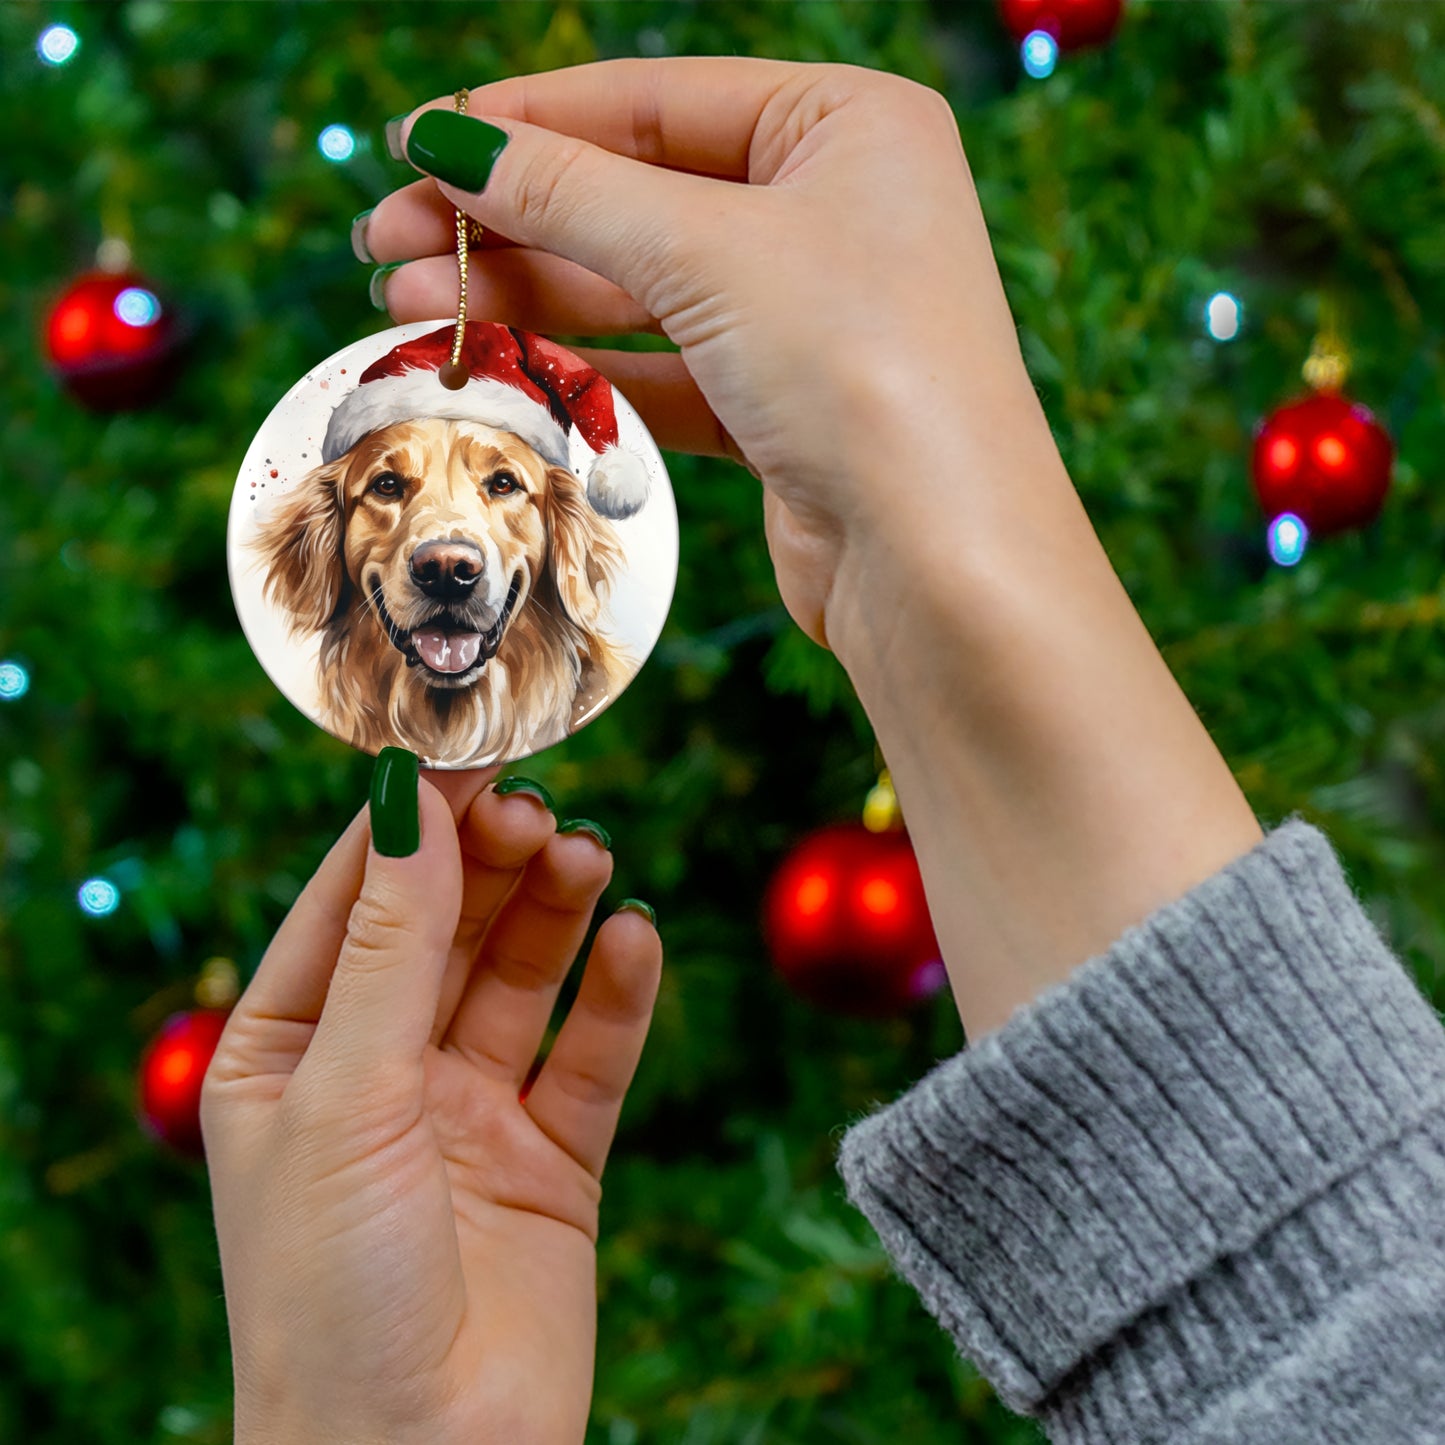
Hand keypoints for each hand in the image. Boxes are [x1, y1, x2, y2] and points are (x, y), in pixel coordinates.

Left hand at [202, 766, 660, 1444]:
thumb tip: (409, 801)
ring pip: (521, 978)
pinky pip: (590, 1056)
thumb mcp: (344, 1095)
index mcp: (289, 1053)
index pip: (352, 903)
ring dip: (556, 911)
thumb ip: (390, 946)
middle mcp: (380, 1074)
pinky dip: (617, 995)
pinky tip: (635, 939)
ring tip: (589, 857)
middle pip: (446, 929)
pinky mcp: (552, 1160)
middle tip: (541, 808)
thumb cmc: (330, 1293)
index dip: (409, 827)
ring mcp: (469, 1114)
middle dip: (491, 863)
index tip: (467, 752)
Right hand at [361, 57, 1054, 660]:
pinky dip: (582, 368)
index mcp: (848, 125)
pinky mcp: (783, 407)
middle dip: (508, 219)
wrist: (939, 561)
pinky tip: (495, 364)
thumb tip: (450, 141)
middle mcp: (835, 210)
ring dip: (525, 296)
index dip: (526, 121)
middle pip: (637, 195)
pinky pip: (664, 368)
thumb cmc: (862, 369)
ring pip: (640, 289)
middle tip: (386, 241)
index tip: (416, 143)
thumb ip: (571, 191)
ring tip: (408, 305)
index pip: (655, 100)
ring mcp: (809, 314)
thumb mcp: (707, 250)